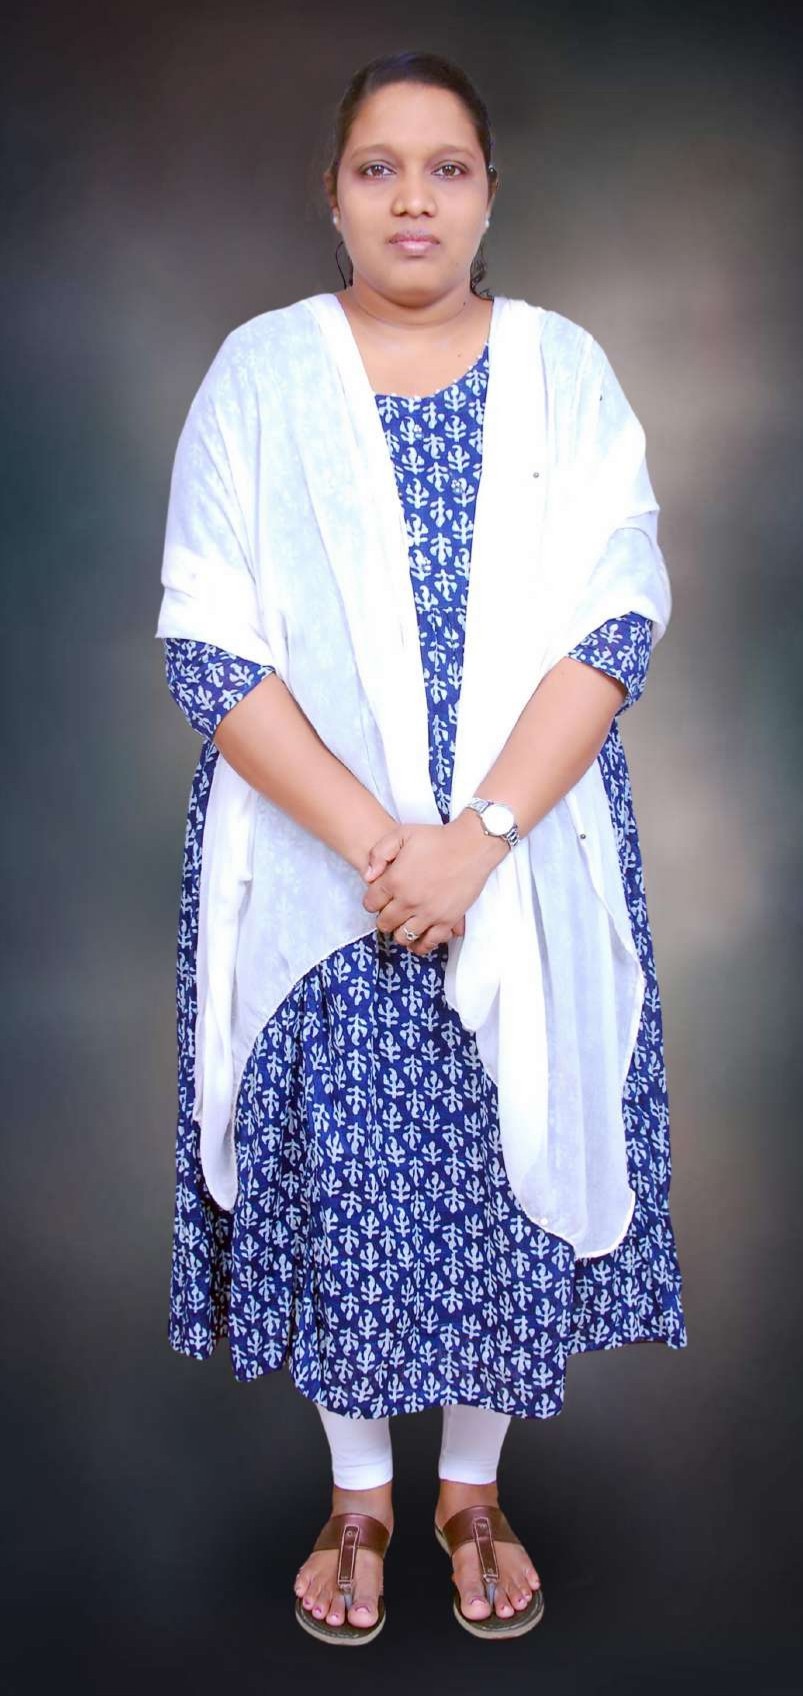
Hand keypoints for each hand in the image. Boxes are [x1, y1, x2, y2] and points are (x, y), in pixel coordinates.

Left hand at [361, 814, 505, 955]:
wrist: (472, 845)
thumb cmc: (437, 838)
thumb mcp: (402, 834)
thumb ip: (379, 853)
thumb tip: (368, 877)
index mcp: (395, 881)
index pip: (370, 903)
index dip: (372, 901)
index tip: (379, 898)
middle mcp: (408, 901)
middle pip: (384, 923)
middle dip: (384, 918)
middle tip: (391, 911)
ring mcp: (428, 914)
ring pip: (403, 937)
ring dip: (399, 932)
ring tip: (404, 923)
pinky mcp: (447, 921)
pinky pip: (428, 943)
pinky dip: (420, 944)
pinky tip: (419, 937)